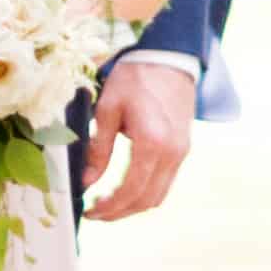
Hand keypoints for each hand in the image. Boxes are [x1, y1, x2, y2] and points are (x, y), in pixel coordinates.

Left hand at [79, 54, 197, 222]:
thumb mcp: (108, 109)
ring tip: (107, 204)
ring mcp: (181, 153)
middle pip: (146, 200)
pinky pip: (165, 182)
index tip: (88, 210)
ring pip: (159, 195)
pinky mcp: (183, 149)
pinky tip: (125, 188)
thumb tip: (86, 181)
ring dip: (133, 206)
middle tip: (94, 212)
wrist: (169, 58)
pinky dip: (145, 192)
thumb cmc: (135, 78)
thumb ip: (99, 149)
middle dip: (119, 212)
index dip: (109, 207)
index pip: (130, 190)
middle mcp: (172, 153)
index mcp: (152, 142)